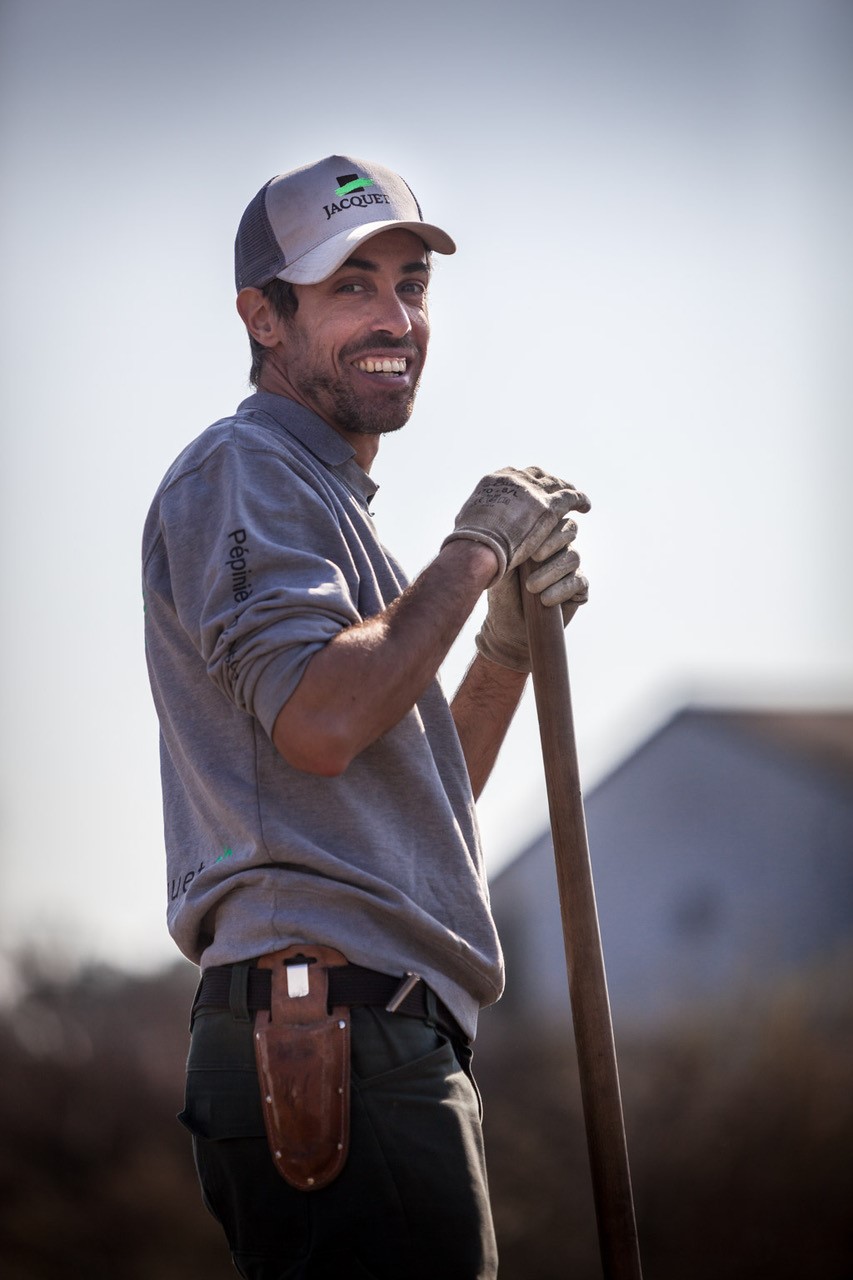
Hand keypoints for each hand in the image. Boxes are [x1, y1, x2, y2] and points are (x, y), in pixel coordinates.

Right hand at [443, 466, 590, 581]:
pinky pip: (570, 497)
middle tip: (555, 490)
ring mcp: (533, 491)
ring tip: (574, 497)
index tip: (532, 489)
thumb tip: (467, 524)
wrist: (478, 549)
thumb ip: (473, 518)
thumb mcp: (465, 522)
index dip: (526, 482)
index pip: (515, 476)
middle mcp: (514, 481)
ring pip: (556, 484)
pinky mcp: (548, 507)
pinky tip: (586, 507)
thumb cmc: (467, 543)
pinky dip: (579, 500)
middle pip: (537, 475)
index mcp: (493, 481)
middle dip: (547, 482)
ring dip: (566, 489)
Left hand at [475, 515, 588, 671]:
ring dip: (552, 572)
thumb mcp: (501, 569)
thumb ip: (510, 548)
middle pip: (569, 529)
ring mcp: (570, 568)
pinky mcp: (579, 589)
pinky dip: (563, 590)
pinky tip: (546, 600)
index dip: (548, 520)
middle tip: (534, 558)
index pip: (552, 516)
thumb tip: (517, 530)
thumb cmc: (502, 594)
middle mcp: (558, 548)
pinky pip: (580, 582)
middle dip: (554, 541)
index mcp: (540, 537)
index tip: (530, 539)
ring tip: (531, 588)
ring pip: (573, 557)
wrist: (509, 627)